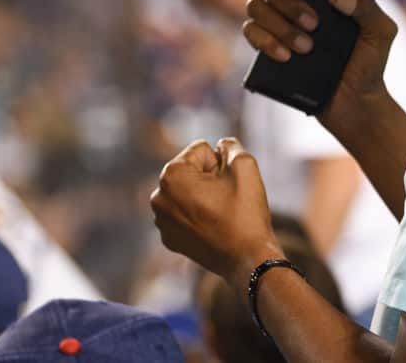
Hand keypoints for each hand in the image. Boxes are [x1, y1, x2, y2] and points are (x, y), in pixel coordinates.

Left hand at [150, 138, 282, 292]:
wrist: (247, 260)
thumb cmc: (245, 213)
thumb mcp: (245, 165)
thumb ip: (230, 145)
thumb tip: (220, 146)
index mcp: (171, 176)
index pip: (201, 150)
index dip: (221, 164)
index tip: (228, 186)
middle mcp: (158, 197)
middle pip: (192, 170)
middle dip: (210, 179)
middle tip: (225, 200)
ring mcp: (161, 221)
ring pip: (189, 191)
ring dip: (204, 196)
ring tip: (220, 215)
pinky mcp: (169, 238)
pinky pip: (186, 213)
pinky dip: (199, 215)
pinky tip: (214, 228)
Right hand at [242, 0, 398, 131]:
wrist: (357, 103)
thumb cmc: (369, 62)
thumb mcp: (381, 31)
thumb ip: (366, 6)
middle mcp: (291, 2)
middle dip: (289, 2)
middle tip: (315, 25)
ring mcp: (276, 25)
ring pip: (255, 6)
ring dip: (279, 24)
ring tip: (306, 48)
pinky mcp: (266, 50)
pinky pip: (249, 33)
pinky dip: (264, 41)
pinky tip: (286, 56)